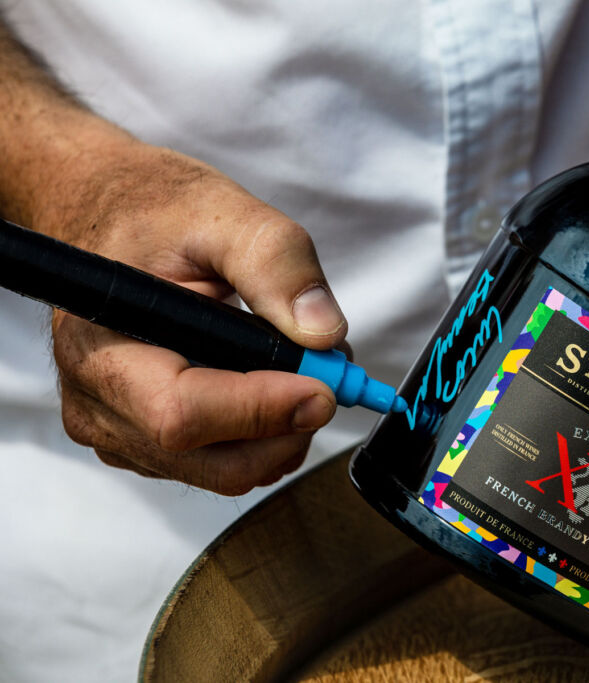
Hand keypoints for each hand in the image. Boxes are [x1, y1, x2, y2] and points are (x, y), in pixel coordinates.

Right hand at [40, 136, 346, 494]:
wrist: (111, 216)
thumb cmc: (152, 212)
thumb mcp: (222, 212)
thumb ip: (277, 264)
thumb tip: (324, 333)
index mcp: (102, 344)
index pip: (183, 415)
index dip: (264, 409)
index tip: (325, 384)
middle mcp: (100, 403)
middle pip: (213, 462)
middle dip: (288, 427)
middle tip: (331, 374)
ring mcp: (121, 430)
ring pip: (227, 470)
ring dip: (284, 430)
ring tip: (301, 364)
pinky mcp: (145, 441)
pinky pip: (221, 463)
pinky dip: (264, 434)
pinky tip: (269, 380)